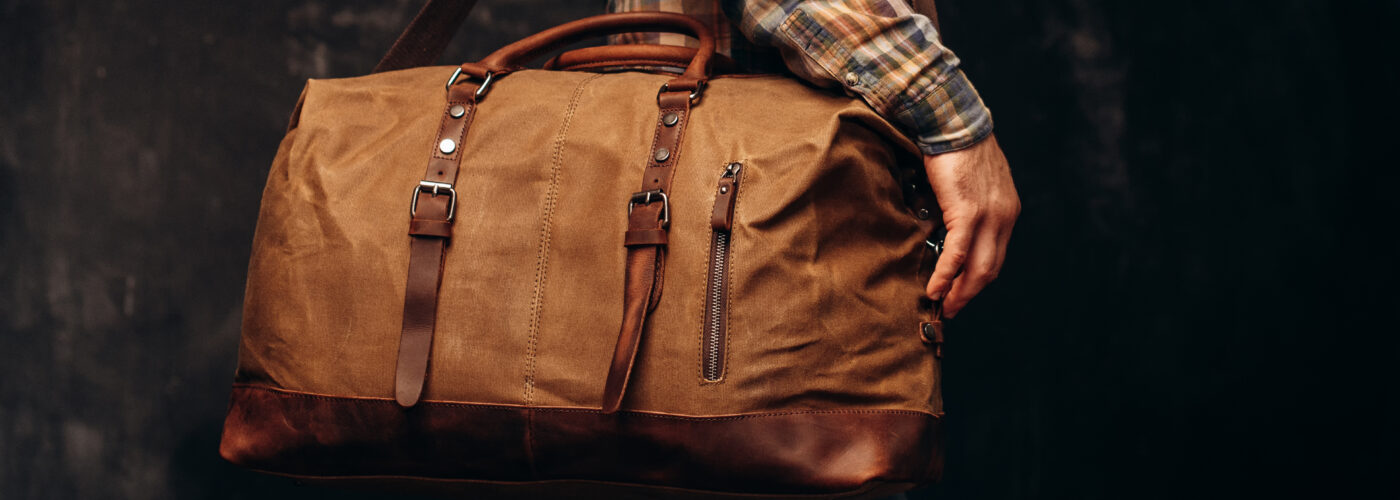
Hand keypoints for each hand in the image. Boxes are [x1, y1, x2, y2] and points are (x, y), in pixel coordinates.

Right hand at [923, 134, 1018, 317]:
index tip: (962, 290)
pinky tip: (934, 289)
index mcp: (1007, 210)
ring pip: (977, 267)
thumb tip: (951, 222)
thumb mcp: (974, 180)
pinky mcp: (967, 213)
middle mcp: (1004, 216)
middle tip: (952, 308)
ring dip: (960, 292)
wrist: (953, 122)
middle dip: (970, 292)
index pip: (996, 255)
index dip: (978, 278)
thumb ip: (971, 204)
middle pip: (990, 268)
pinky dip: (945, 275)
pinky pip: (957, 254)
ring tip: (943, 305)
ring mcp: (989, 216)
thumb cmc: (958, 146)